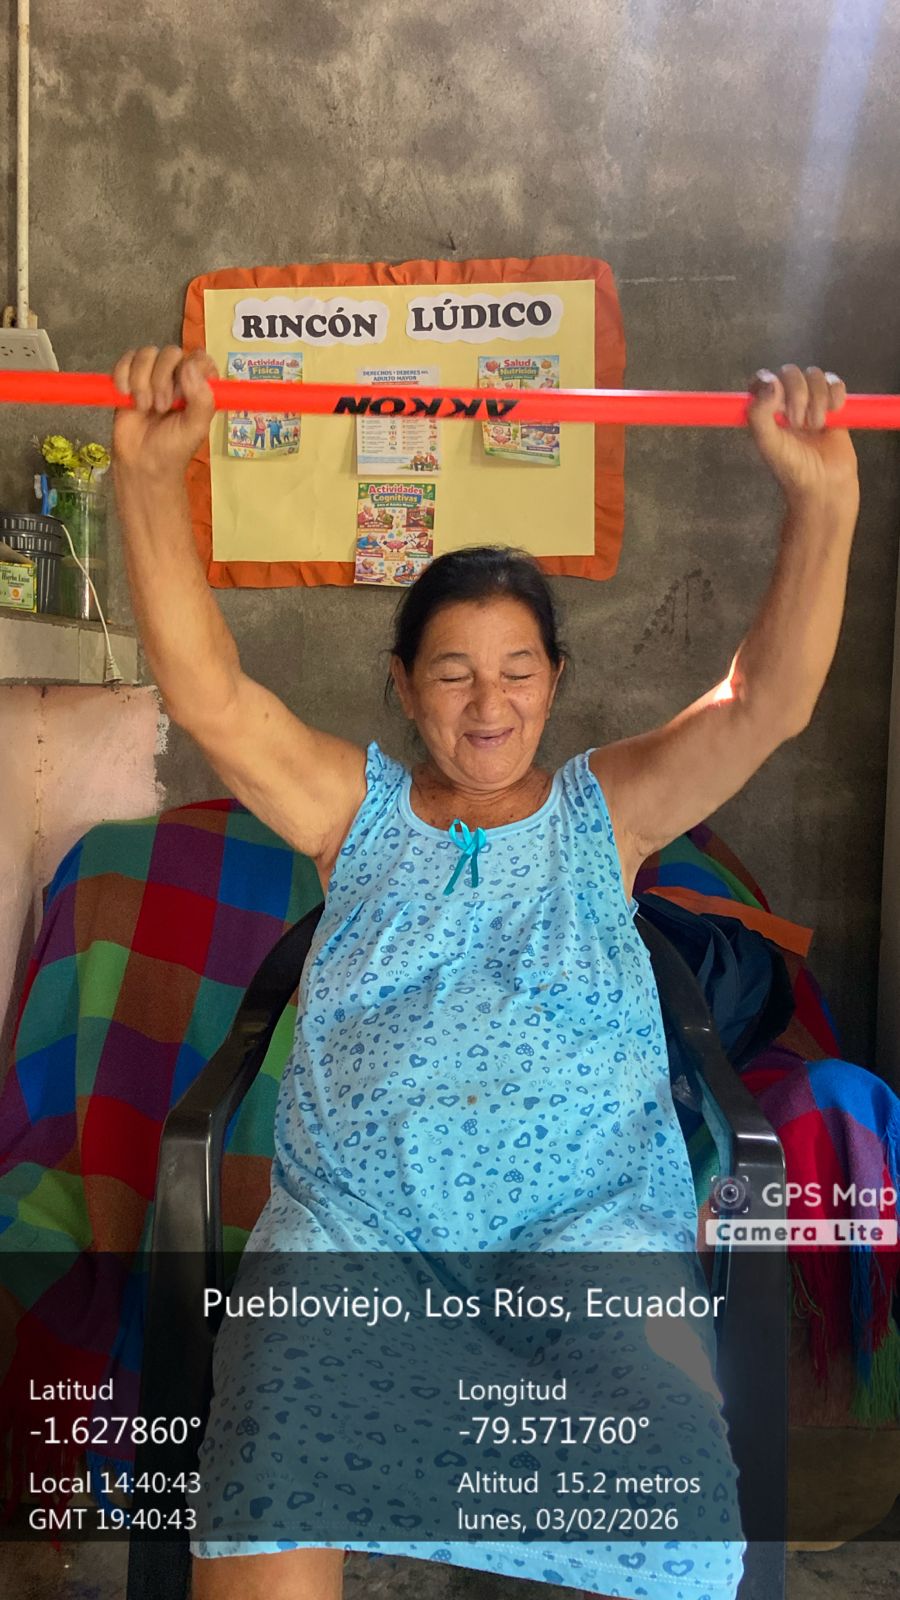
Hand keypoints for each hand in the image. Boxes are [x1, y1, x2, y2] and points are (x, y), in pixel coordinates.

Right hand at [111, 346, 217, 478]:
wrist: (141, 463)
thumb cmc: (173, 449)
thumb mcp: (196, 428)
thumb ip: (202, 399)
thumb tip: (190, 367)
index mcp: (199, 386)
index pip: (200, 359)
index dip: (191, 371)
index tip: (184, 394)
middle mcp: (177, 376)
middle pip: (171, 352)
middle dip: (163, 380)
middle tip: (162, 408)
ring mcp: (152, 375)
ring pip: (147, 354)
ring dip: (142, 381)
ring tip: (144, 408)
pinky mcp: (129, 378)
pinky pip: (126, 359)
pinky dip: (124, 376)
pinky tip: (126, 397)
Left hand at [745, 364, 858, 506]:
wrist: (824, 484)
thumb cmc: (792, 469)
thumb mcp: (768, 443)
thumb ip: (759, 413)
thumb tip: (771, 383)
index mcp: (765, 409)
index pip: (762, 379)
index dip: (770, 384)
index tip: (778, 405)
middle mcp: (786, 402)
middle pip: (790, 372)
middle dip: (797, 395)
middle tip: (797, 423)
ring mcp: (811, 401)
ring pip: (814, 375)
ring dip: (817, 400)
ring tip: (816, 426)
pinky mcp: (833, 405)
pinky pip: (835, 383)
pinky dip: (835, 395)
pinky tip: (833, 417)